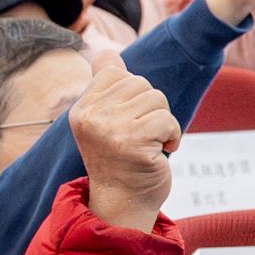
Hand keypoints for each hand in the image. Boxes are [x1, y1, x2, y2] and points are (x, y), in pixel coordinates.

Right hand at [70, 53, 180, 231]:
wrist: (124, 202)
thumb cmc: (121, 160)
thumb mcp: (108, 120)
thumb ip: (106, 87)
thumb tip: (106, 52)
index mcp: (82, 109)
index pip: (116, 72)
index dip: (135, 94)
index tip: (130, 121)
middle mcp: (90, 116)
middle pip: (142, 84)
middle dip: (153, 109)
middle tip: (143, 136)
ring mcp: (109, 129)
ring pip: (157, 99)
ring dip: (164, 123)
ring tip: (151, 144)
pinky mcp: (132, 142)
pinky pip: (167, 119)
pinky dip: (173, 136)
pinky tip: (161, 152)